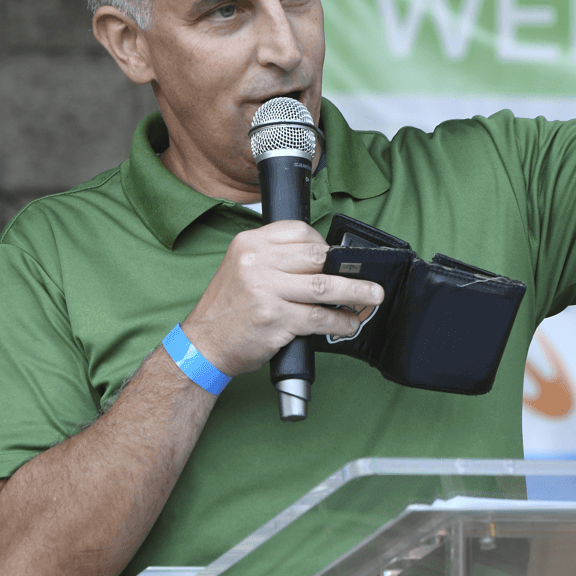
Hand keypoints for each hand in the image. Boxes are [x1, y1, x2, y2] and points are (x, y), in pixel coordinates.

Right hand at [182, 221, 382, 376]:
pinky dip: (339, 321)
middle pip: (317, 257)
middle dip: (348, 267)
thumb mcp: (242, 267)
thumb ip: (277, 259)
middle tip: (368, 276)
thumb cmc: (228, 308)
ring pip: (324, 286)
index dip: (325, 244)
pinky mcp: (275, 320)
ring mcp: (266, 291)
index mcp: (250, 244)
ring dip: (356, 292)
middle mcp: (256, 263)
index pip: (299, 231)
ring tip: (372, 296)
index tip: (339, 257)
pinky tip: (348, 322)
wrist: (203, 344)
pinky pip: (318, 317)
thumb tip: (324, 259)